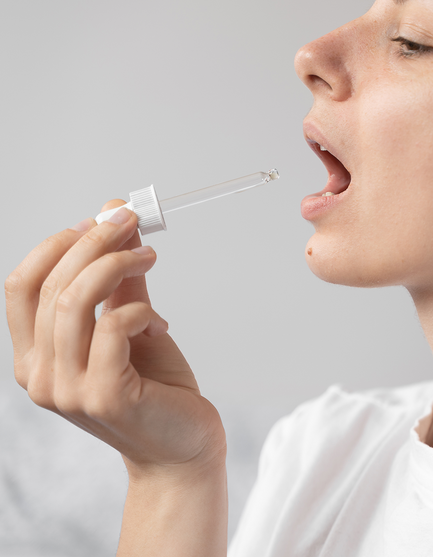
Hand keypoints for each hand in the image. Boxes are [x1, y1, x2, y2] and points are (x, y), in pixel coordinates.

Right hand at [5, 201, 225, 476]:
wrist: (181, 447)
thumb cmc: (155, 388)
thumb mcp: (131, 325)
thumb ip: (119, 280)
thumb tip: (114, 217)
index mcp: (35, 357)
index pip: (21, 286)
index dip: (56, 245)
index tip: (98, 219)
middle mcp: (40, 376)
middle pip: (53, 286)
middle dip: (95, 241)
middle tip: (132, 221)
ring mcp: (67, 389)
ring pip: (75, 302)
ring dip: (117, 264)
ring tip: (149, 258)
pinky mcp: (104, 395)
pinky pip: (113, 328)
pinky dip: (139, 309)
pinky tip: (159, 321)